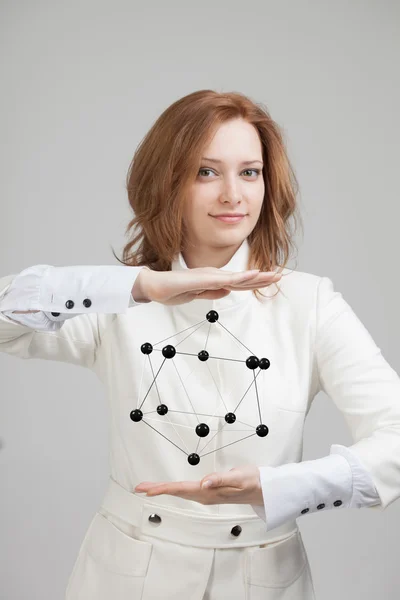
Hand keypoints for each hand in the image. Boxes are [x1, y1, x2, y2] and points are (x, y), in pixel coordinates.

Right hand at [132, 266, 280, 305]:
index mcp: (212, 280)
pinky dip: (242, 277)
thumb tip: (228, 292)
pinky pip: (227, 278)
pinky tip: (254, 275)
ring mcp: (210, 276)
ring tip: (273, 275)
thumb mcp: (195, 295)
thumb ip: (211, 293)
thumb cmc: (170, 290)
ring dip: (257, 277)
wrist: (153, 286)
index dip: (254, 282)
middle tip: (280, 276)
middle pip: (242, 279)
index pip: (238, 283)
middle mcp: (214, 275)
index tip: (269, 280)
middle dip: (262, 278)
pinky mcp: (204, 278)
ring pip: (239, 277)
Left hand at [134, 465, 263, 505]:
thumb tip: (203, 483)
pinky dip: (174, 489)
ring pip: (180, 492)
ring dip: (164, 489)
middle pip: (176, 491)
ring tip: (148, 487)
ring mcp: (206, 494)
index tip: (146, 489)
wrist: (264, 489)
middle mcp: (205, 495)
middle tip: (138, 487)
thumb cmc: (252, 481)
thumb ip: (221, 479)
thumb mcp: (239, 478)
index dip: (162, 488)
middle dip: (157, 489)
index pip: (180, 489)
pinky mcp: (209, 491)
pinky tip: (170, 488)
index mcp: (209, 492)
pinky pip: (186, 491)